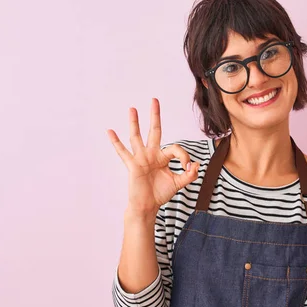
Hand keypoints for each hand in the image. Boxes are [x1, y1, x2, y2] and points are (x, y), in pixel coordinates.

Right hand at [107, 98, 198, 218]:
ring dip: (134, 123)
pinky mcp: (132, 165)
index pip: (175, 148)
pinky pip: (123, 152)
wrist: (147, 206)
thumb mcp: (178, 183)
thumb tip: (196, 164)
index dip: (184, 157)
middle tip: (155, 100)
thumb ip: (189, 175)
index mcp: (162, 157)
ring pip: (137, 137)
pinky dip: (115, 142)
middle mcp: (151, 154)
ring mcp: (141, 158)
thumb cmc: (160, 193)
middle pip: (154, 131)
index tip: (188, 168)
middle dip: (155, 116)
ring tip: (132, 109)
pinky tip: (110, 131)